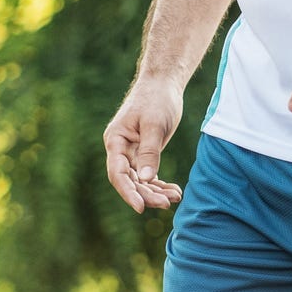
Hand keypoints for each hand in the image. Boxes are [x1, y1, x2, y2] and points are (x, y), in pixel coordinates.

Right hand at [103, 79, 186, 211]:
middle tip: (167, 203)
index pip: (117, 173)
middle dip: (147, 194)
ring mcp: (131, 152)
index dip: (128, 192)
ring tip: (176, 197)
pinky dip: (160, 184)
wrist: (163, 83)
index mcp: (115, 141)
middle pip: (129, 180)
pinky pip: (148, 174)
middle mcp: (120, 149)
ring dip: (155, 191)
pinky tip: (174, 191)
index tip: (141, 207)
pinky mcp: (144, 152)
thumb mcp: (154, 124)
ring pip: (140, 180)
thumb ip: (149, 151)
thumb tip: (145, 179)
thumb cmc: (156, 99)